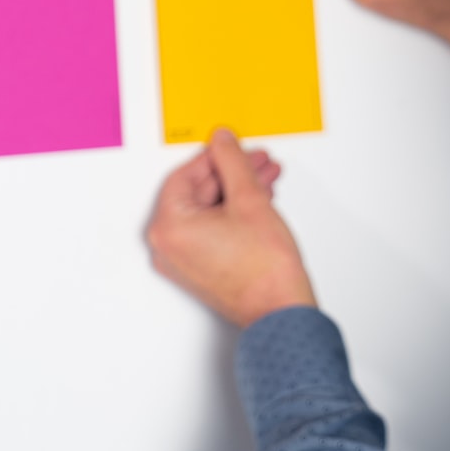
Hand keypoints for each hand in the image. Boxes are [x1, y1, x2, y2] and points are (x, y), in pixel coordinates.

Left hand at [147, 129, 316, 327]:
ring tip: (265, 179)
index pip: (185, 175)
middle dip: (233, 173)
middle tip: (256, 161)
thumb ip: (233, 162)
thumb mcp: (249, 198)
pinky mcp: (200, 269)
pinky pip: (212, 228)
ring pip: (209, 210)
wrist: (281, 309)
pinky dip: (234, 212)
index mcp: (169, 228)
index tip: (232, 146)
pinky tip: (259, 201)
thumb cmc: (264, 269)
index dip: (215, 156)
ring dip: (238, 191)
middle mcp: (168, 247)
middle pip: (198, 193)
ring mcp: (183, 261)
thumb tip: (222, 141)